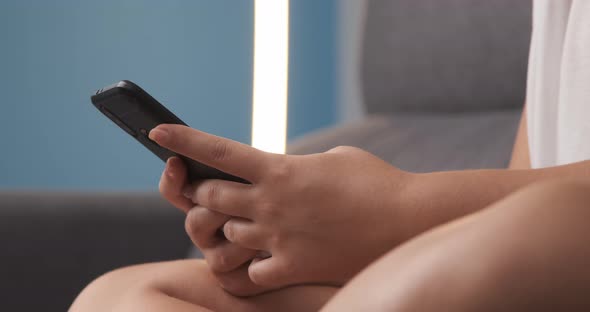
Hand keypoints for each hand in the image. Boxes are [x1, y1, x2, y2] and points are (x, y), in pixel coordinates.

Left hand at [150, 125, 411, 287]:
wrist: (408, 220)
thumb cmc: (375, 181)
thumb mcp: (334, 158)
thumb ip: (297, 165)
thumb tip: (279, 173)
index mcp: (279, 168)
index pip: (217, 150)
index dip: (183, 139)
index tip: (157, 132)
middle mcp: (271, 203)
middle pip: (208, 198)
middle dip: (203, 194)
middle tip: (210, 194)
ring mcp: (279, 238)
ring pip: (224, 238)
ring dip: (227, 232)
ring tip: (242, 228)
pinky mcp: (293, 268)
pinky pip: (249, 276)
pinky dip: (248, 269)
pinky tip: (260, 261)